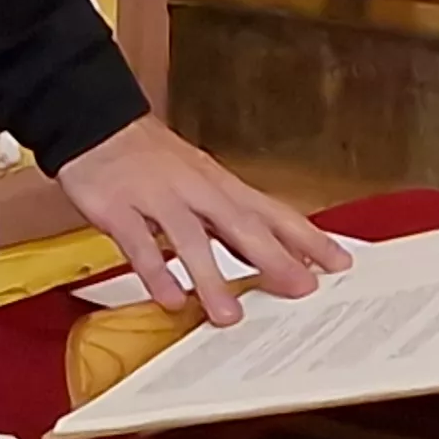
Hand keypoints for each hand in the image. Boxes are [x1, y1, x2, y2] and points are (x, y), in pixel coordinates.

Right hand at [54, 116, 351, 326]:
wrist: (98, 124)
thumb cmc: (154, 161)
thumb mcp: (201, 183)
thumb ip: (233, 220)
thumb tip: (276, 255)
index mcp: (219, 186)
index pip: (272, 212)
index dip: (307, 237)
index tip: (340, 262)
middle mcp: (195, 191)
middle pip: (240, 224)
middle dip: (274, 258)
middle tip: (301, 290)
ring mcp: (157, 198)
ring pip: (189, 238)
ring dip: (210, 276)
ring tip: (227, 314)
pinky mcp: (119, 207)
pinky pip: (139, 242)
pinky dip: (155, 270)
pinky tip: (168, 297)